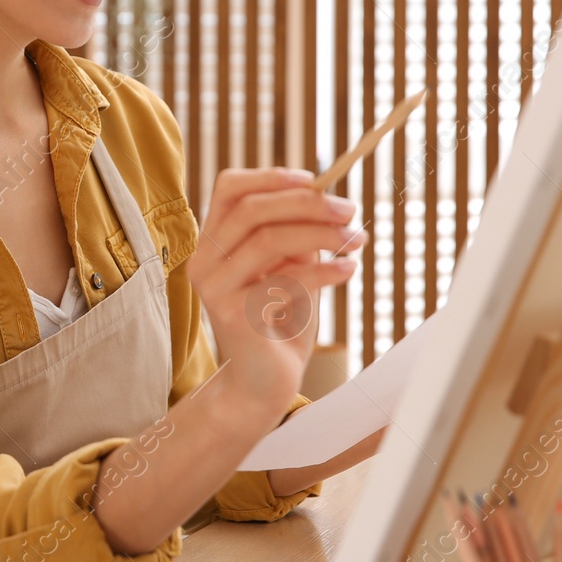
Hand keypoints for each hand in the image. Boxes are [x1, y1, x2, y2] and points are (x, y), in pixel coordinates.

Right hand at [185, 167, 366, 417]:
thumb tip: (329, 200)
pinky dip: (324, 269)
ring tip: (356, 241)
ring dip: (322, 234)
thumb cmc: (279, 324)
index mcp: (213, 242)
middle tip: (350, 210)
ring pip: (268, 239)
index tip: (315, 179)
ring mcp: (215, 288)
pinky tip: (347, 270)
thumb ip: (297, 235)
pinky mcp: (234, 315)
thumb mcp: (289, 269)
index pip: (229, 188)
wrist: (264, 385)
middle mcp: (205, 261)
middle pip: (252, 209)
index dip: (272, 176)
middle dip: (308, 204)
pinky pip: (285, 279)